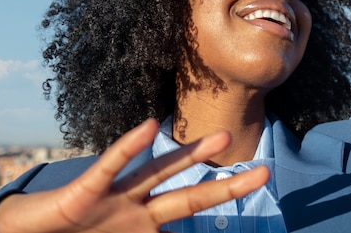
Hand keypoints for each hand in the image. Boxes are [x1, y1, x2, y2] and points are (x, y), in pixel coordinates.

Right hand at [0, 119, 269, 232]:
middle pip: (187, 194)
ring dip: (189, 156)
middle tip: (266, 173)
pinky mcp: (84, 192)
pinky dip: (127, 148)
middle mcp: (134, 209)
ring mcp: (112, 200)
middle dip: (225, 185)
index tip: (247, 199)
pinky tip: (148, 126)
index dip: (218, 208)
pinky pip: (109, 168)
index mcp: (142, 225)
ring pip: (157, 173)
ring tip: (222, 138)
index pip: (189, 214)